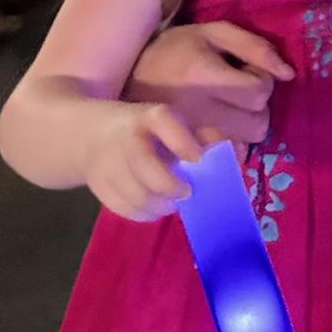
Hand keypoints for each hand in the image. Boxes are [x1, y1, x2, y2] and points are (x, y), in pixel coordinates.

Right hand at [80, 102, 204, 220]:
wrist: (94, 134)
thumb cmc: (150, 131)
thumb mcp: (176, 124)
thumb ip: (206, 137)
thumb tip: (237, 154)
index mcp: (151, 116)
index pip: (163, 121)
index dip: (182, 142)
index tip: (199, 160)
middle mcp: (126, 137)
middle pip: (144, 165)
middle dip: (170, 185)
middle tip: (188, 192)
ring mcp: (107, 162)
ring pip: (134, 194)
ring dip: (159, 205)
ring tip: (173, 203)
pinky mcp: (97, 185)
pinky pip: (123, 208)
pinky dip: (143, 214)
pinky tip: (155, 208)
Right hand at [126, 21, 293, 146]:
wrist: (122, 78)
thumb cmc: (174, 50)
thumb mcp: (213, 33)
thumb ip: (255, 47)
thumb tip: (288, 74)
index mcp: (202, 76)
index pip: (259, 92)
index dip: (260, 80)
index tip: (243, 73)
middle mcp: (196, 111)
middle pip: (258, 123)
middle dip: (255, 107)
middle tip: (236, 94)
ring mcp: (186, 138)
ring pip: (245, 143)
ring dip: (244, 126)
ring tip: (225, 110)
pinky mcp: (180, 155)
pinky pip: (225, 160)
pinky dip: (229, 146)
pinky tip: (216, 129)